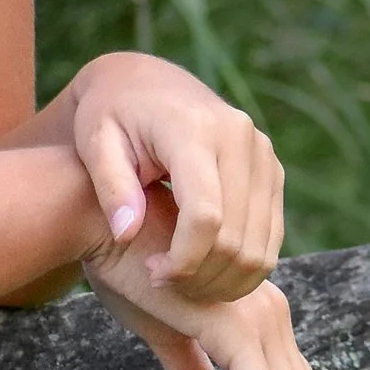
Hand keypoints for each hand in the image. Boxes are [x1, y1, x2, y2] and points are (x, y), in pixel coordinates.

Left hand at [42, 52, 282, 304]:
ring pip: (261, 246)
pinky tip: (204, 270)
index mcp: (194, 130)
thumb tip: (126, 234)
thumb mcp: (96, 143)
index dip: (183, 261)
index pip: (205, 216)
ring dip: (225, 281)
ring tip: (182, 283)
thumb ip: (111, 188)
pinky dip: (243, 268)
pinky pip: (270, 238)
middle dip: (202, 278)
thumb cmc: (112, 116)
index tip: (152, 276)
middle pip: (237, 238)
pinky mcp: (272, 171)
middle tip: (164, 285)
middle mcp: (241, 138)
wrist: (147, 83)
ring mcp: (264, 155)